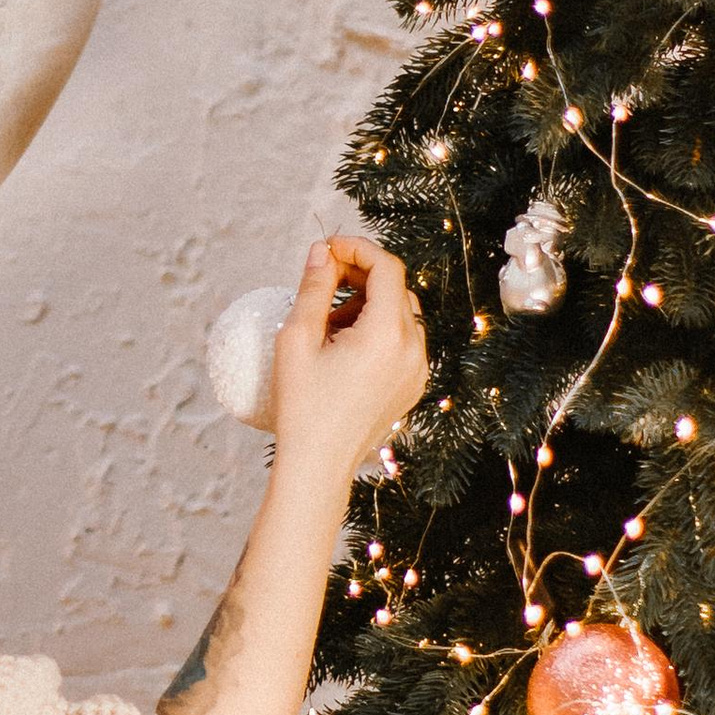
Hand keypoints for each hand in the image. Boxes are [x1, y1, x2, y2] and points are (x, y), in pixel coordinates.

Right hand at [268, 234, 426, 480]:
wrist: (318, 466)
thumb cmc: (302, 406)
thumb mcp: (297, 339)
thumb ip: (313, 287)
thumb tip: (322, 252)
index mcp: (388, 334)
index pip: (387, 267)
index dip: (357, 248)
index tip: (327, 250)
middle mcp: (413, 349)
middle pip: (396, 288)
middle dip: (360, 275)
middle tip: (323, 281)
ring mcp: (418, 370)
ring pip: (401, 314)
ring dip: (368, 303)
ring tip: (328, 322)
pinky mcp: (413, 386)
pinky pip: (403, 342)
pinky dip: (377, 330)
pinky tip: (343, 347)